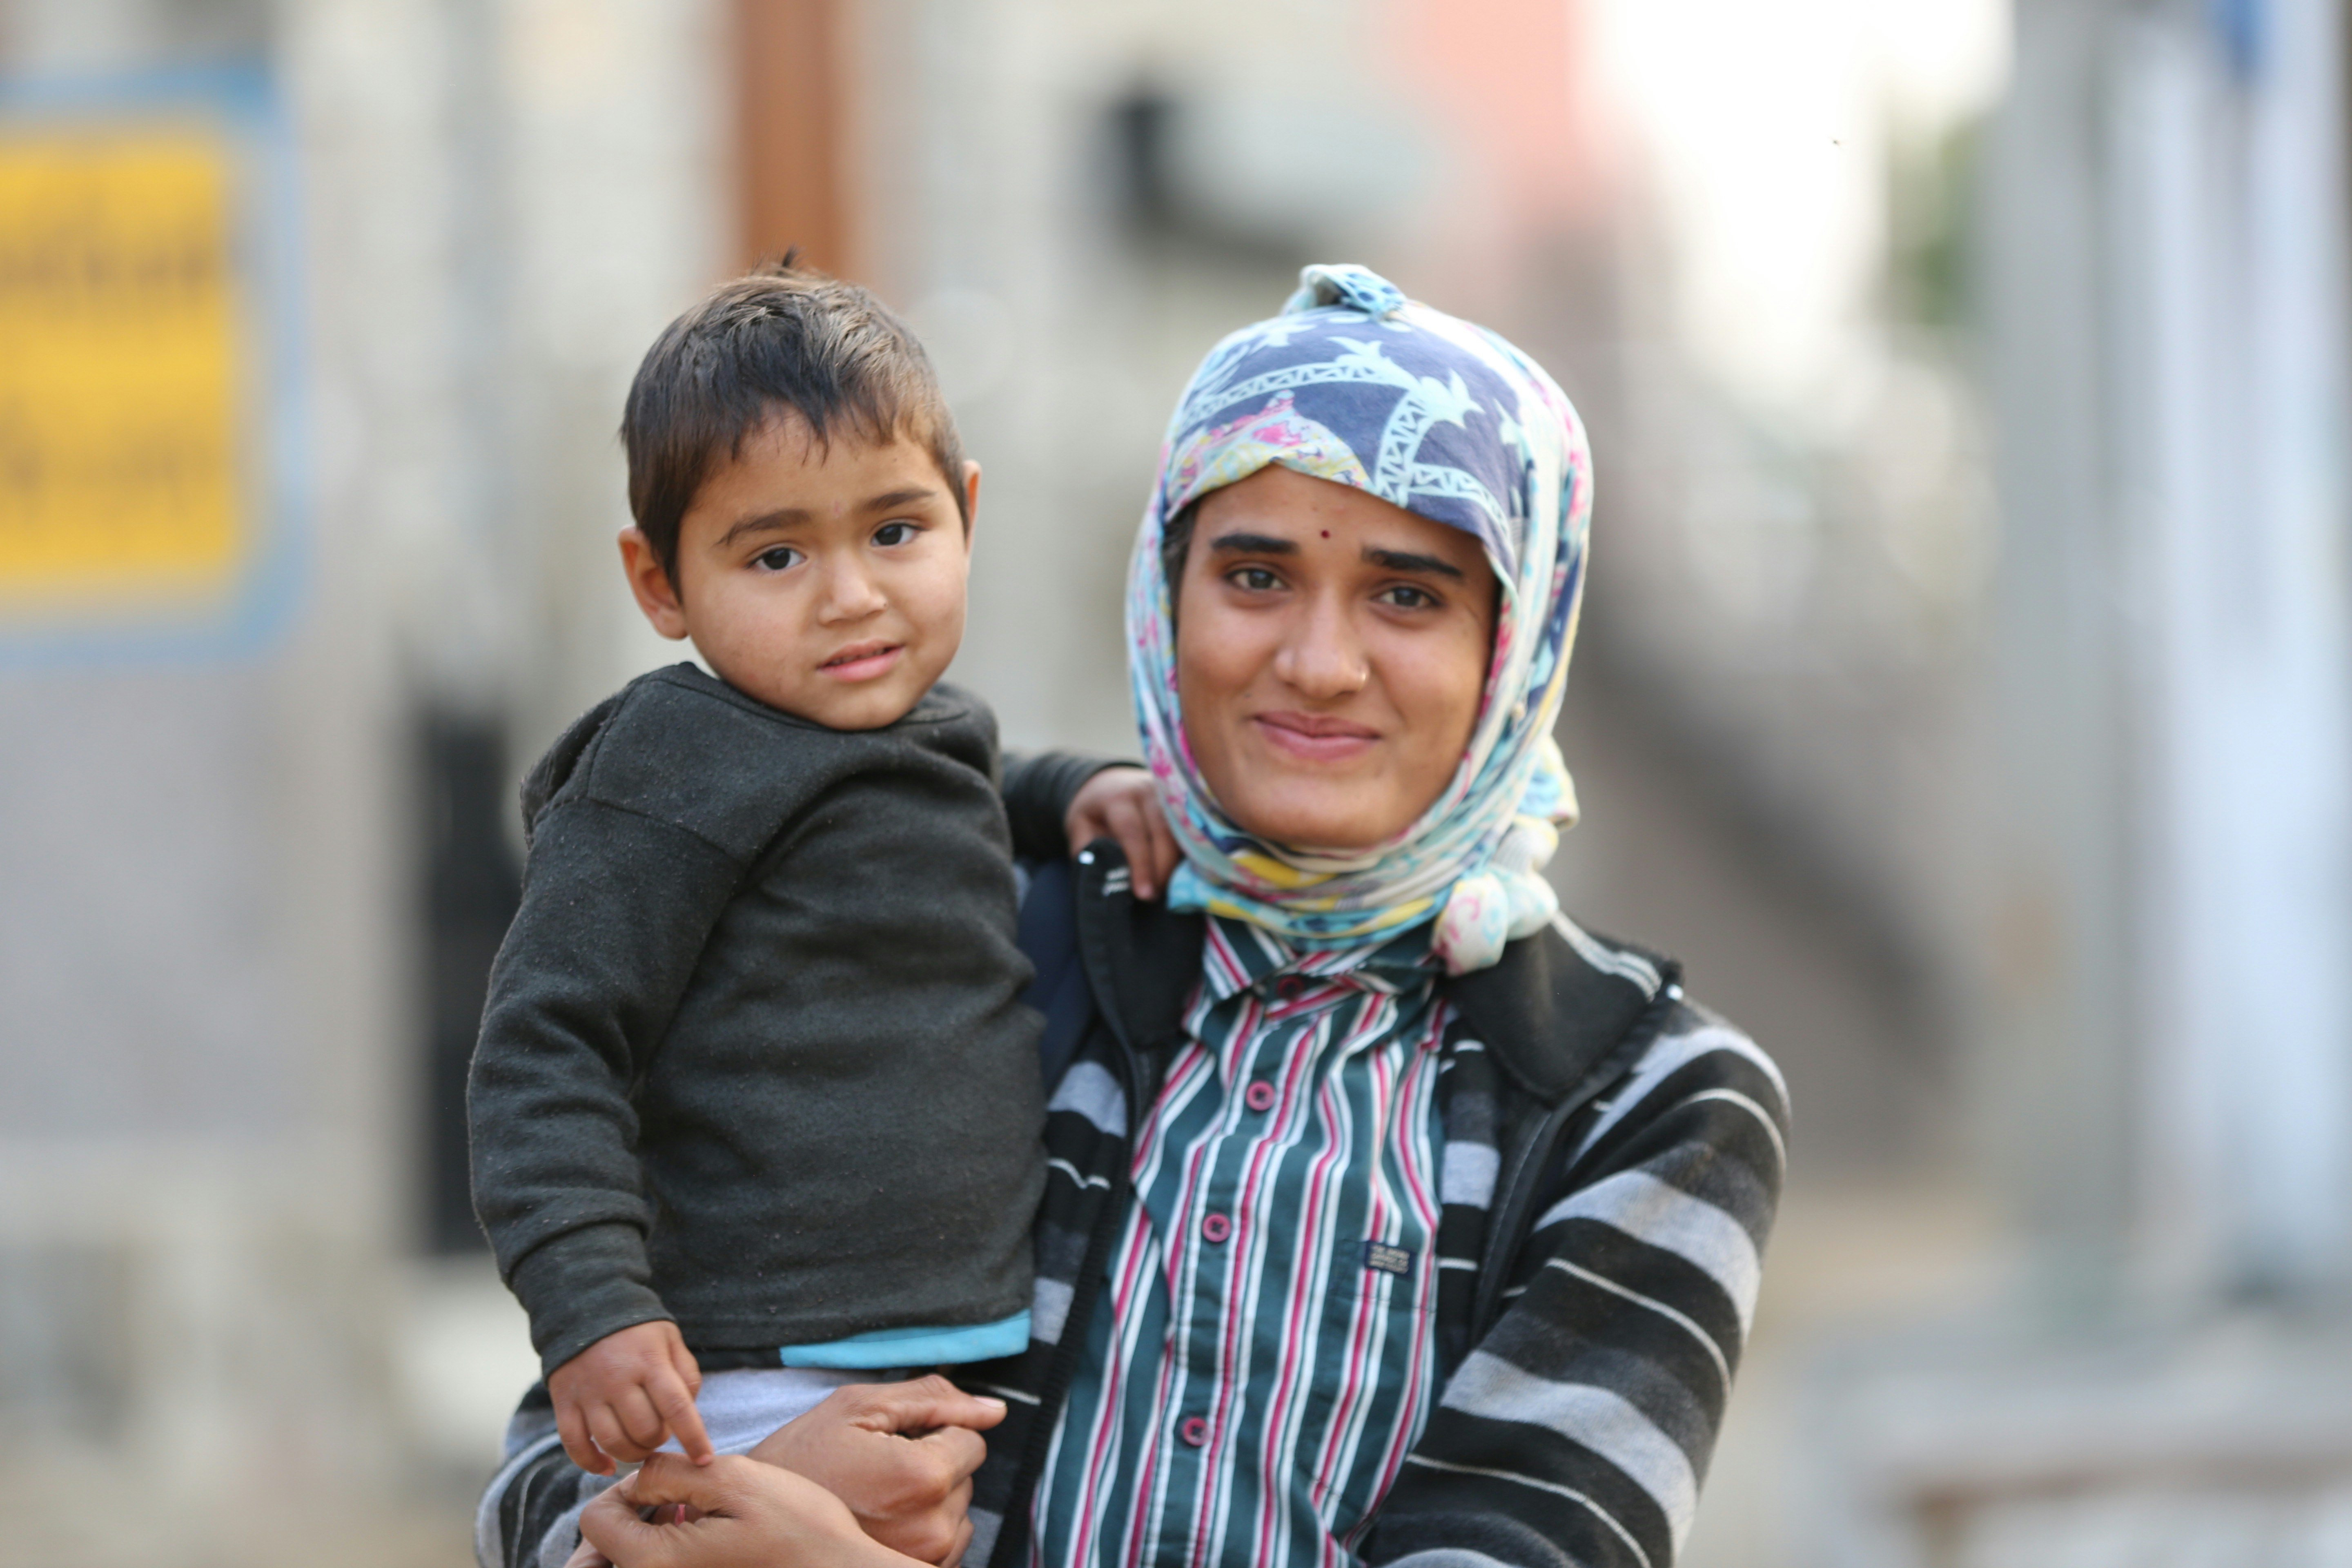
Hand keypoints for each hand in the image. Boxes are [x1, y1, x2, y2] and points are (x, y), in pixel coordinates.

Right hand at [549, 1320, 714, 1474]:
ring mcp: (588, 1392)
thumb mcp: (670, 1340)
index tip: (704, 1460)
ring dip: (631, 1454)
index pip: (677, 1408)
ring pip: (613, 1442)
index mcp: (650, 1362)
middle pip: (644, 1430)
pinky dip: (591, 1463)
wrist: (584, 1309)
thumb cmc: (637, 1331)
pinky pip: (575, 1444)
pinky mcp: (564, 1402)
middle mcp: (618, 1378)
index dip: (693, 1438)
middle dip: (659, 1440)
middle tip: (659, 1432)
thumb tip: (688, 1413)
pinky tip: (607, 1466)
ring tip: (639, 1446)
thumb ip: (685, 1374)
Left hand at [578, 1453, 914, 1567]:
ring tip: (697, 1518)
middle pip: (605, 1547)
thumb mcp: (731, 1479)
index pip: (593, 1520)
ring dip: (651, 1534)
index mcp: (653, 1562)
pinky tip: (707, 1536)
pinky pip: (660, 1567)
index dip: (625, 1489)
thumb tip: (636, 1478)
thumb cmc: (794, 1526)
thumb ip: (669, 1472)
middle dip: (633, 1516)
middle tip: (679, 1504)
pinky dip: (670, 1551)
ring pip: (631, 1558)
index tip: (668, 1483)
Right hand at [748, 1374, 1004, 1563]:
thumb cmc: (801, 1457)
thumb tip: (993, 1410)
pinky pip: (945, 1546)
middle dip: (931, 1465)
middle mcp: (931, 1529)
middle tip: (874, 1468)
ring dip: (929, 1500)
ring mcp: (922, 1560)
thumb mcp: (860, 1408)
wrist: (752, 1517)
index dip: (935, 1431)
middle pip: (965, 1478)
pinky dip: (921, 1529)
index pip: (971, 1442)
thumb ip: (934, 1400)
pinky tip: (879, 1521)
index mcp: (922, 1478)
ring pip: (958, 1512)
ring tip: (874, 1496)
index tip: (892, 1440)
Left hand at [1064, 765, 1178, 900]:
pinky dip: (1190, 854)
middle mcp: (1148, 791)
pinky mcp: (1184, 802)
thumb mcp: (1079, 826)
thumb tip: (1108, 881)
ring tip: (1168, 888)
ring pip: (1183, 831)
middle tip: (1155, 896)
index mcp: (1118, 797)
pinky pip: (1192, 830)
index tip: (1143, 893)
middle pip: (1164, 830)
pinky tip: (1182, 873)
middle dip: (1163, 868)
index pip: (1132, 831)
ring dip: (1178, 863)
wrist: (1110, 781)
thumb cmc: (1095, 810)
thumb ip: (1089, 851)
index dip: (1140, 864)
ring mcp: (1171, 795)